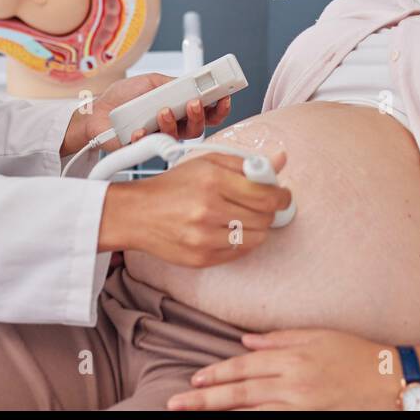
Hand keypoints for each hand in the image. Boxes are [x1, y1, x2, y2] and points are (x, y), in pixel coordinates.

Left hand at [62, 73, 232, 155]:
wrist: (94, 110)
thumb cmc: (123, 96)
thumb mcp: (151, 82)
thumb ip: (173, 83)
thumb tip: (193, 83)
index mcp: (179, 107)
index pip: (206, 111)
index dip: (218, 107)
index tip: (223, 97)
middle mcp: (173, 125)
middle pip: (198, 127)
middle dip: (199, 116)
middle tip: (194, 103)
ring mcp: (159, 137)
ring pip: (177, 137)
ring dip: (172, 123)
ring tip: (163, 110)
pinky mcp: (143, 148)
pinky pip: (149, 146)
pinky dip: (143, 136)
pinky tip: (138, 129)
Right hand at [98, 149, 289, 263]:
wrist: (136, 213)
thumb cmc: (174, 185)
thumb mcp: (208, 163)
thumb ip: (246, 162)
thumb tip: (281, 160)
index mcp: (213, 180)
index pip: (266, 195)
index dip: (282, 196)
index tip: (282, 195)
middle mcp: (208, 209)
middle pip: (265, 218)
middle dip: (268, 211)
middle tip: (261, 205)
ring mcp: (204, 237)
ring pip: (256, 238)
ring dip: (256, 228)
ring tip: (243, 218)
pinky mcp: (201, 258)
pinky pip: (239, 254)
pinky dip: (240, 243)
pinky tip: (228, 231)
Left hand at [166, 330, 419, 410]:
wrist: (390, 380)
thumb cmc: (355, 353)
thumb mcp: (316, 335)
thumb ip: (278, 339)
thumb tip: (244, 342)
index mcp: (291, 358)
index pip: (243, 367)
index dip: (215, 374)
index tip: (193, 380)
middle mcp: (291, 384)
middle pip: (238, 393)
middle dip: (204, 399)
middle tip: (175, 404)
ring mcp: (300, 407)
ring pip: (250, 413)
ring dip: (220, 415)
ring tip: (194, 416)